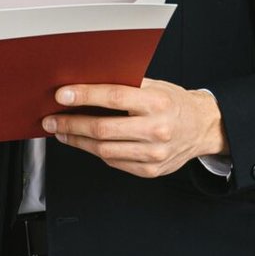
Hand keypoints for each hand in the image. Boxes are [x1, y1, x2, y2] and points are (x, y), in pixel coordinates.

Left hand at [43, 80, 228, 178]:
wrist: (202, 127)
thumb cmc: (174, 103)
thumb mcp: (155, 86)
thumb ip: (125, 86)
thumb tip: (85, 84)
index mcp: (158, 103)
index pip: (115, 97)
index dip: (85, 96)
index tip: (62, 96)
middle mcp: (157, 129)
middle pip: (103, 129)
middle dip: (71, 124)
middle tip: (52, 120)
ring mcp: (153, 154)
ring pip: (104, 150)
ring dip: (77, 141)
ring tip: (62, 132)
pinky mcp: (150, 170)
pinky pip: (114, 162)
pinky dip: (95, 152)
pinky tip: (84, 143)